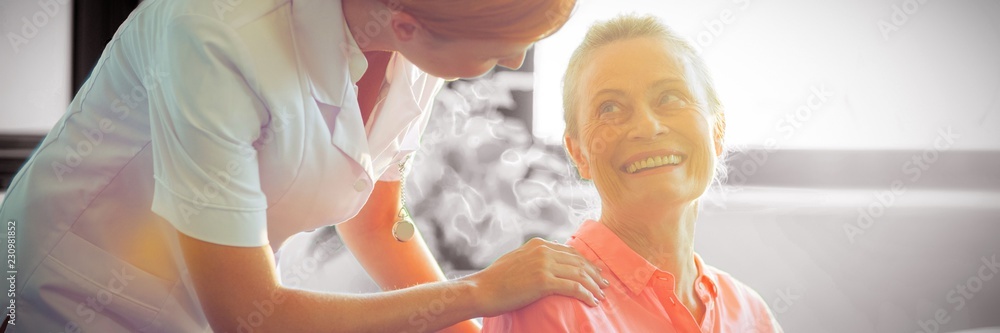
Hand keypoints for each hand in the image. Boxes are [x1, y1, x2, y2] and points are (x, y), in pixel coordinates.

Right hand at [465, 238, 609, 316]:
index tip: (595, 273)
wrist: (483, 289)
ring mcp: (544, 265)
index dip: (586, 263)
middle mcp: (543, 251)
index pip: (570, 252)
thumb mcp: (517, 259)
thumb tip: (550, 258)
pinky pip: (573, 287)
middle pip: (578, 262)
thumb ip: (534, 256)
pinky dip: (586, 294)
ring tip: (601, 295)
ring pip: (579, 274)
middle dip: (594, 274)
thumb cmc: (497, 279)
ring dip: (593, 286)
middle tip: (604, 285)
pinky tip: (592, 301)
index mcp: (539, 244)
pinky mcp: (543, 281)